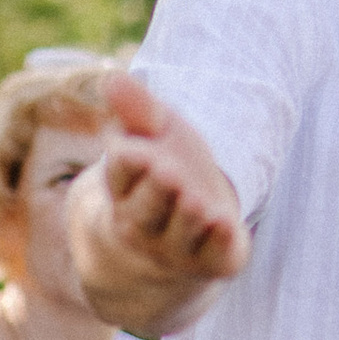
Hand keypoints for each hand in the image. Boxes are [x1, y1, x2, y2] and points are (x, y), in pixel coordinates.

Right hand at [74, 75, 249, 295]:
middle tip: (169, 173)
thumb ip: (137, 110)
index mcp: (122, 188)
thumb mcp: (153, 134)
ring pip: (177, 235)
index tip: (137, 150)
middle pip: (145, 210)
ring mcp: (173, 247)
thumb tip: (112, 78)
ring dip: (188, 218)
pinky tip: (225, 224)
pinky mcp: (208, 261)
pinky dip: (218, 241)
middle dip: (158, 192)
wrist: (184, 223)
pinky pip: (211, 256)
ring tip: (198, 201)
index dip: (129, 163)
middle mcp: (140, 223)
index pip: (121, 174)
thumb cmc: (163, 167)